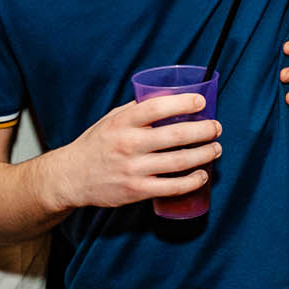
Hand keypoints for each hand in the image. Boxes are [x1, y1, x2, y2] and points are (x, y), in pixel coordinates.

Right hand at [45, 95, 221, 210]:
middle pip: (175, 135)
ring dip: (204, 154)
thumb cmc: (96, 144)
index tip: (201, 103)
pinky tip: (202, 175)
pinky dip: (191, 181)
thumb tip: (168, 97)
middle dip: (203, 131)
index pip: (157, 107)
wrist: (71, 176)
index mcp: (123, 122)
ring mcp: (133, 169)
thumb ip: (137, 110)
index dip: (183, 103)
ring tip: (216, 149)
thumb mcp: (111, 119)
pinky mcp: (136, 190)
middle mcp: (128, 144)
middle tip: (216, 128)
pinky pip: (171, 187)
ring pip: (178, 161)